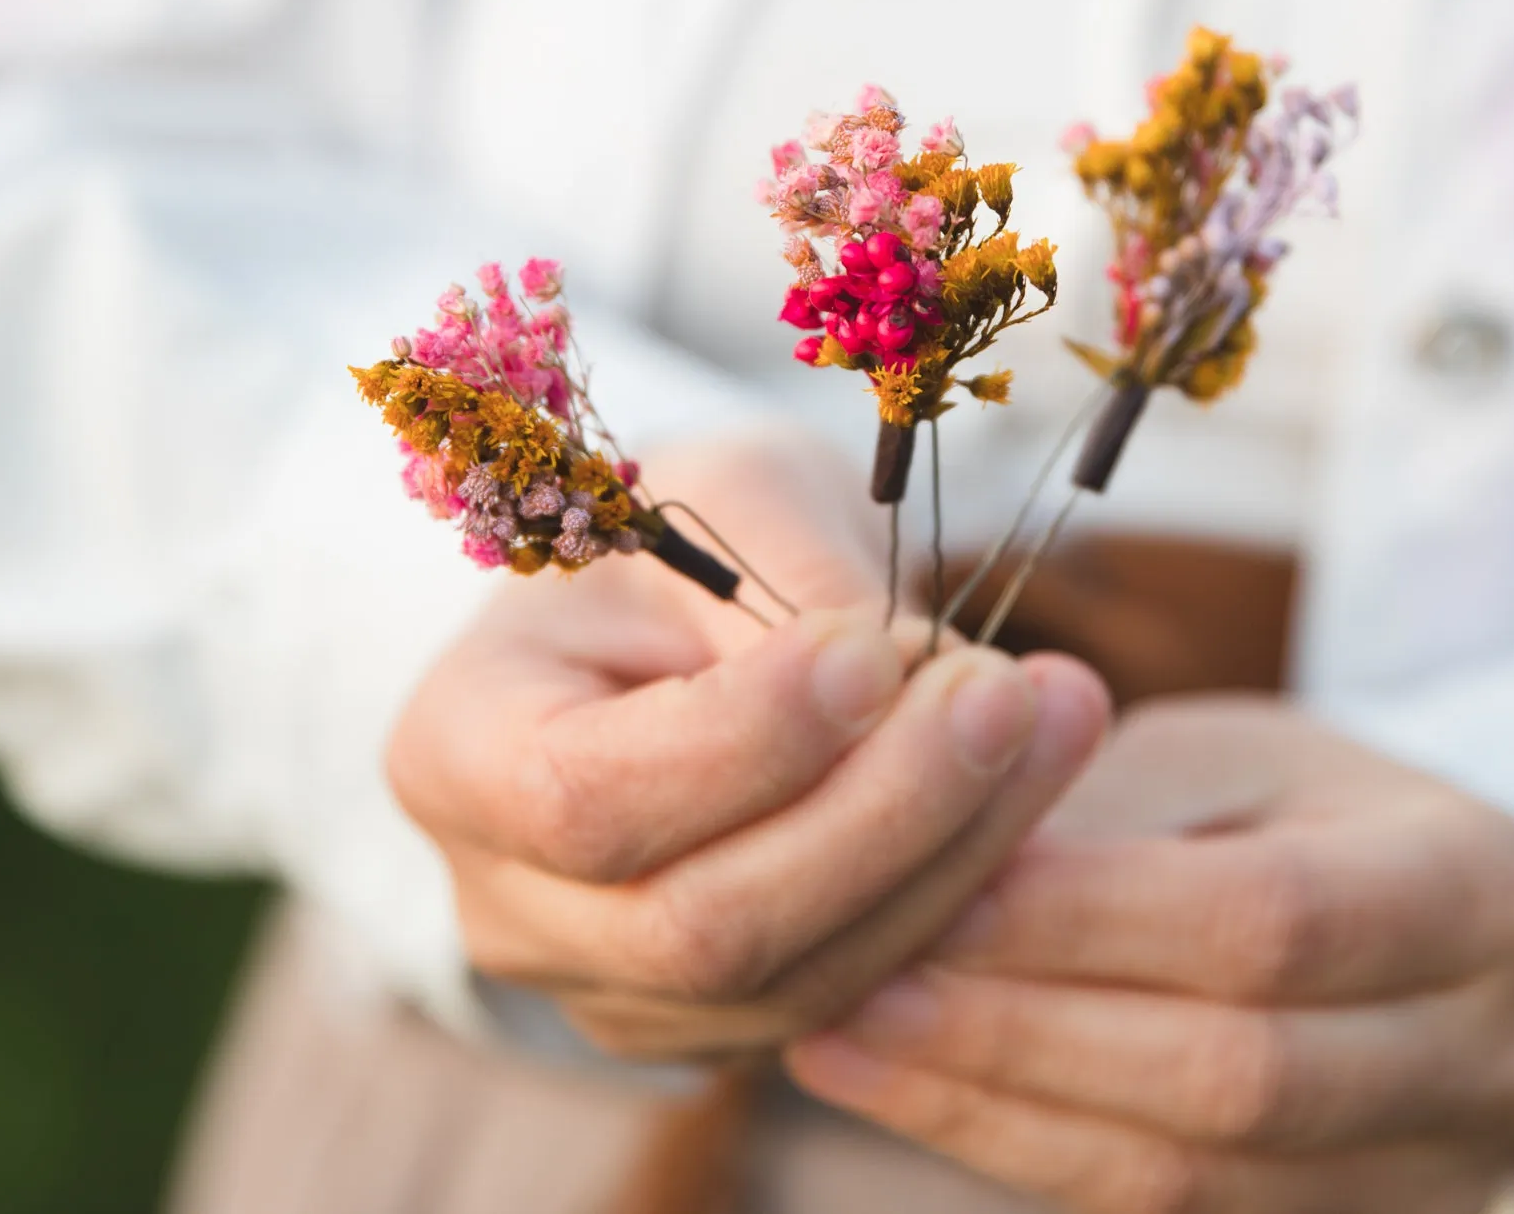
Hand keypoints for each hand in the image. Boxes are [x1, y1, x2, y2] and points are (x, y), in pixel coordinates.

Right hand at [384, 433, 1114, 1061]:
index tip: (876, 645)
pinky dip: (960, 888)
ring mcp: (616, 987)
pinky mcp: (725, 1021)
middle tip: (1006, 689)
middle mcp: (513, 905)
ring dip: (955, 849)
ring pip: (803, 978)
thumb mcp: (712, 493)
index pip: (587, 799)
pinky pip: (858, 991)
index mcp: (457, 753)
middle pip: (704, 922)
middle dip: (882, 808)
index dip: (745, 742)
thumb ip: (785, 569)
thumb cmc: (671, 539)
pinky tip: (1035, 779)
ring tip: (1056, 710)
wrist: (663, 624)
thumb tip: (904, 671)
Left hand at [786, 695, 1513, 1212]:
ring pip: (1193, 1178)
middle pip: (1238, 1073)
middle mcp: (1494, 1058)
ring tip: (845, 1043)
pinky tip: (913, 1097)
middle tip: (858, 983)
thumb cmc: (1307, 811)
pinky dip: (1022, 1156)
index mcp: (1492, 891)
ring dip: (995, 1112)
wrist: (1430, 935)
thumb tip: (943, 852)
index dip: (1094, 916)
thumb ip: (1120, 804)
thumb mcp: (1244, 755)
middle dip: (1022, 1031)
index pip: (1277, 919)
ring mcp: (1435, 1177)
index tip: (933, 886)